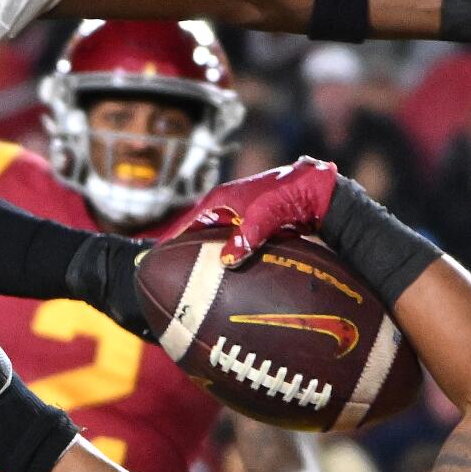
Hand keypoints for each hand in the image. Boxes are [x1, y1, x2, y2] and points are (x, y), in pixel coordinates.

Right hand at [165, 158, 339, 265]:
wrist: (315, 190)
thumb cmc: (286, 196)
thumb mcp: (263, 217)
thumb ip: (244, 238)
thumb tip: (225, 262)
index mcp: (220, 199)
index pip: (188, 224)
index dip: (172, 242)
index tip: (156, 260)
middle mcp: (226, 207)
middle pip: (199, 234)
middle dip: (186, 253)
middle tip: (171, 276)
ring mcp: (240, 217)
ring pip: (216, 242)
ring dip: (207, 258)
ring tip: (195, 281)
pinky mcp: (253, 227)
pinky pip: (233, 246)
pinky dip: (227, 259)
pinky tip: (225, 276)